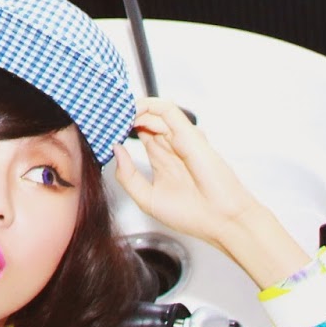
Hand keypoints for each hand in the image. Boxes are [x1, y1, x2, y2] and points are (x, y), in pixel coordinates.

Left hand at [115, 99, 308, 288]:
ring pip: (154, 111)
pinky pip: (167, 110)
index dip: (122, 128)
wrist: (222, 221)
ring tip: (115, 113)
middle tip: (104, 115)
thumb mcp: (148, 199)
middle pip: (145, 119)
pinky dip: (148, 105)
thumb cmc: (192, 216)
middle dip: (124, 115)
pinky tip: (132, 113)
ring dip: (133, 108)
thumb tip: (116, 149)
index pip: (140, 132)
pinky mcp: (188, 133)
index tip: (103, 127)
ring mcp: (179, 138)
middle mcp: (171, 146)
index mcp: (162, 160)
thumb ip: (128, 176)